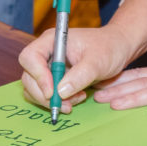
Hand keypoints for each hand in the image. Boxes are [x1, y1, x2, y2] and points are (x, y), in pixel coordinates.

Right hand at [18, 26, 134, 115]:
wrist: (117, 48)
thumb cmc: (109, 47)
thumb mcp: (98, 62)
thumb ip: (79, 76)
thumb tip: (60, 92)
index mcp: (52, 40)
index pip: (30, 57)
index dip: (37, 76)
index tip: (53, 92)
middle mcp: (46, 52)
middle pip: (29, 76)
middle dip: (44, 94)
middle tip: (65, 105)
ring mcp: (48, 66)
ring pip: (34, 88)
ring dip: (52, 100)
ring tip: (77, 100)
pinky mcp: (54, 78)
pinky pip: (45, 93)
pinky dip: (57, 101)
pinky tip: (76, 98)